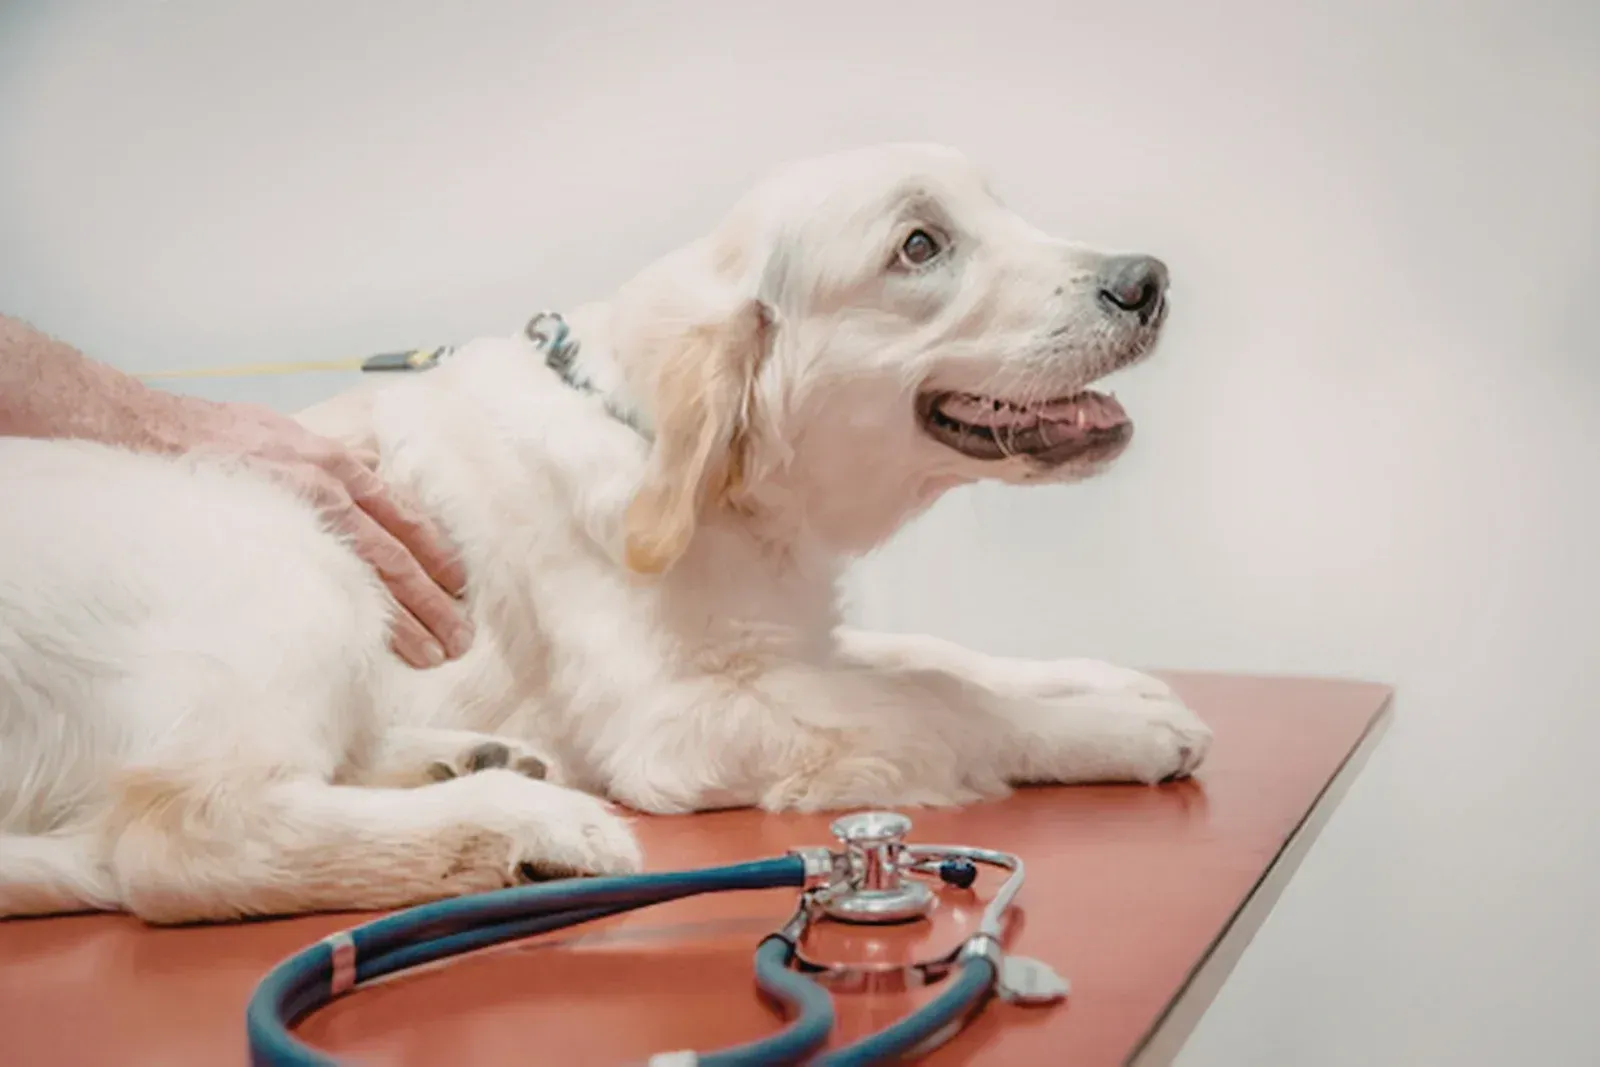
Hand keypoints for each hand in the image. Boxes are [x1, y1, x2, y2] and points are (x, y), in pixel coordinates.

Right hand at [183, 400, 473, 668]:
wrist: (149, 434)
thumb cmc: (212, 438)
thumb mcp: (284, 435)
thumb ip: (326, 463)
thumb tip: (364, 474)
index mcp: (336, 464)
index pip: (404, 516)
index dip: (437, 553)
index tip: (459, 585)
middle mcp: (330, 487)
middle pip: (398, 553)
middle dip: (434, 599)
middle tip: (459, 638)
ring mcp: (303, 514)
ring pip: (372, 574)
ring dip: (407, 618)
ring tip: (433, 654)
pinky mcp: (273, 538)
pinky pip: (326, 586)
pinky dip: (354, 616)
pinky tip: (373, 644)